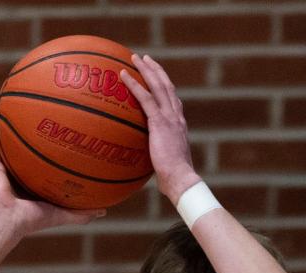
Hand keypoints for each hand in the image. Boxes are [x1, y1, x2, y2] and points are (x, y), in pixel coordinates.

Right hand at [0, 112, 105, 234]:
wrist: (7, 222)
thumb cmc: (32, 221)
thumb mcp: (62, 215)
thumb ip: (81, 213)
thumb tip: (105, 210)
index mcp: (34, 188)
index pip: (45, 168)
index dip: (54, 155)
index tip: (65, 139)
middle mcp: (20, 177)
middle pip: (29, 153)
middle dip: (34, 136)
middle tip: (44, 117)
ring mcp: (5, 171)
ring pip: (9, 145)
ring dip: (11, 127)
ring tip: (17, 107)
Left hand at [121, 54, 199, 203]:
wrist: (181, 179)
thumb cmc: (175, 180)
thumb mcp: (167, 166)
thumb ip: (159, 160)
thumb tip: (151, 170)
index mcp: (180, 126)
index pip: (173, 101)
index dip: (165, 87)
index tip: (158, 78)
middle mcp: (177, 117)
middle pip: (166, 86)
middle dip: (156, 71)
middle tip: (145, 60)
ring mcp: (169, 118)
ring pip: (158, 86)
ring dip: (146, 70)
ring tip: (135, 58)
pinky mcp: (160, 122)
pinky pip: (145, 98)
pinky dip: (134, 84)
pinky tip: (123, 75)